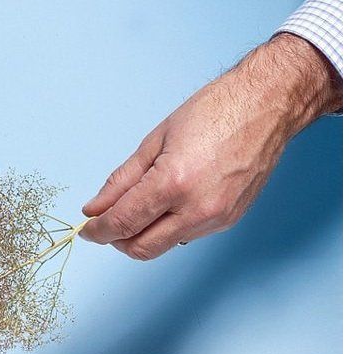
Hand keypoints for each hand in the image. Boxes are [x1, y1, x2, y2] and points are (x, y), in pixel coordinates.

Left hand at [80, 33, 341, 259]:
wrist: (266, 105)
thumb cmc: (215, 111)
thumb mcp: (155, 140)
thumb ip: (121, 180)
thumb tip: (95, 208)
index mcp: (173, 183)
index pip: (122, 223)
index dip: (97, 231)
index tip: (86, 230)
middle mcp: (196, 208)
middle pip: (141, 247)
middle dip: (116, 240)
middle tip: (106, 222)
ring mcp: (216, 218)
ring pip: (164, 245)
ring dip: (143, 233)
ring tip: (138, 204)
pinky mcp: (229, 220)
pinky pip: (187, 236)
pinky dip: (168, 227)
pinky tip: (167, 204)